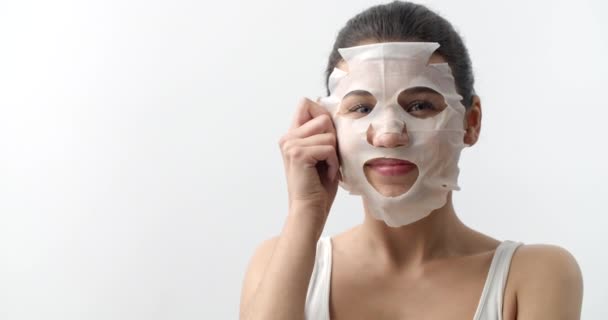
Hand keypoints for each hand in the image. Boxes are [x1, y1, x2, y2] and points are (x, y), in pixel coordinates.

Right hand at [278, 97, 339, 218]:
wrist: (310, 210)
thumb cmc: (319, 186)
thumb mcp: (322, 153)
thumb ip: (322, 132)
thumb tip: (330, 110)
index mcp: (291, 135)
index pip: (306, 103)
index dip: (323, 115)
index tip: (329, 138)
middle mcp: (288, 137)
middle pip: (323, 118)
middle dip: (333, 139)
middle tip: (326, 160)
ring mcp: (291, 144)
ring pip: (329, 135)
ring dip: (334, 155)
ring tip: (325, 169)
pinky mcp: (298, 154)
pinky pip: (329, 148)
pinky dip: (333, 163)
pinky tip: (326, 174)